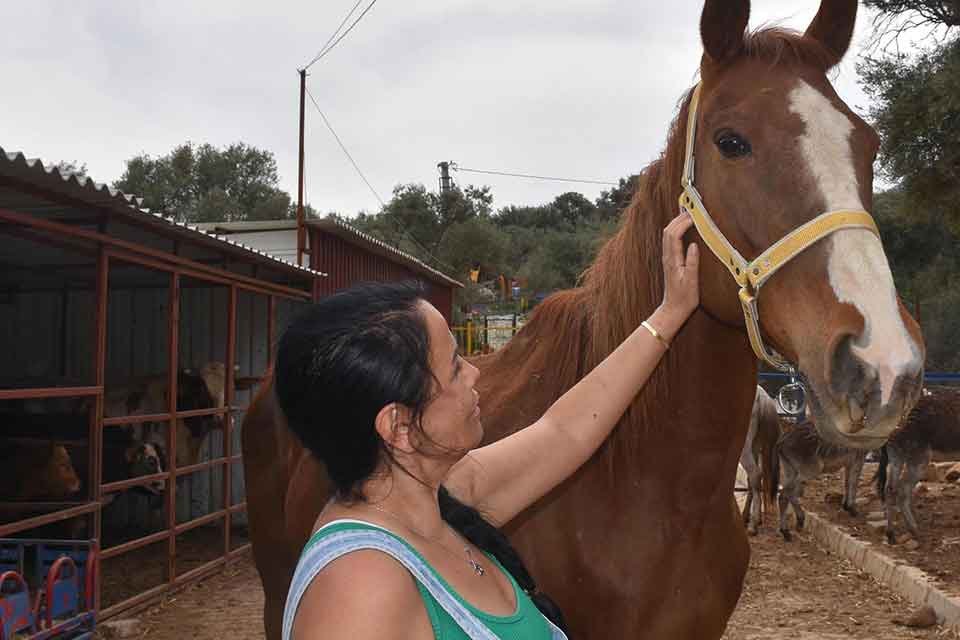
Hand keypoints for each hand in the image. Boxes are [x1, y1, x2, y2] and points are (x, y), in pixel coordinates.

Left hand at [656, 211, 699, 335]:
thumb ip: (692, 263)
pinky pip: (670, 240)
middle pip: (668, 230)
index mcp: (672, 260)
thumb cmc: (684, 298)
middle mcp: (667, 257)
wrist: (673, 310)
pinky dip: (676, 230)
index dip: (683, 222)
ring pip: (667, 234)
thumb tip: (694, 245)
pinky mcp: (670, 261)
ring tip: (689, 214)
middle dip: (679, 217)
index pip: (674, 235)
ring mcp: (667, 258)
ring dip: (676, 222)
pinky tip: (684, 228)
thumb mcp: (691, 282)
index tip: (696, 216)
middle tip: (692, 209)